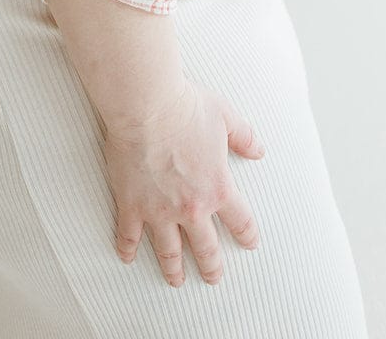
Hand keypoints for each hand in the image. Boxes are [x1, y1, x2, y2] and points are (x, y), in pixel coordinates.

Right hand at [102, 78, 264, 286]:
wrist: (147, 105)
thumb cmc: (185, 107)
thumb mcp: (225, 116)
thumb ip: (244, 136)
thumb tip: (258, 150)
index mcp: (217, 188)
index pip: (239, 221)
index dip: (246, 235)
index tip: (249, 244)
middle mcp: (191, 207)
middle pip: (206, 247)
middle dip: (211, 267)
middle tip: (212, 278)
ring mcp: (159, 210)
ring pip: (169, 251)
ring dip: (173, 269)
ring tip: (175, 280)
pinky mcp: (132, 205)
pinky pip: (129, 235)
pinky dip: (127, 249)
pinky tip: (127, 257)